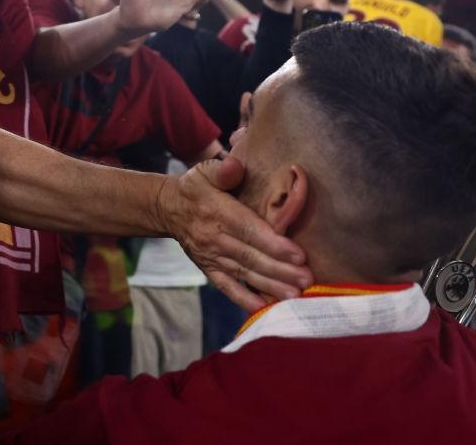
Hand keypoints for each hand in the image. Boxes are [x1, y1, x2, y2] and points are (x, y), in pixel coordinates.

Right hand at [155, 156, 311, 310]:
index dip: (272, 243)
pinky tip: (263, 309)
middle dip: (280, 270)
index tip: (298, 254)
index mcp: (216, 211)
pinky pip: (226, 287)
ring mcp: (210, 257)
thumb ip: (222, 170)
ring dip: (270, 286)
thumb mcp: (204, 171)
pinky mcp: (208, 269)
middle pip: (250, 256)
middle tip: (307, 279)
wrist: (168, 209)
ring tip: (295, 296)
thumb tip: (235, 166)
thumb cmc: (196, 188)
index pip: (247, 229)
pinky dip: (244, 299)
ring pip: (243, 273)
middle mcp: (213, 237)